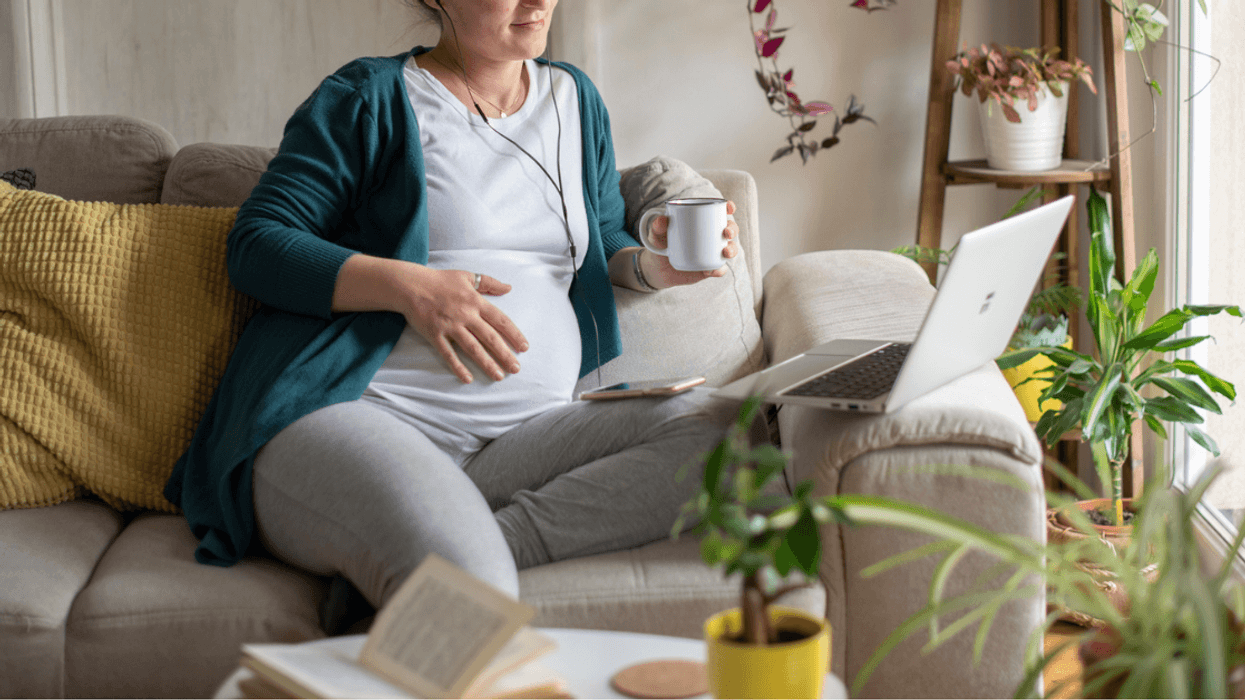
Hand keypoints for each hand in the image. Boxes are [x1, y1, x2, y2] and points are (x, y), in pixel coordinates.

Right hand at [396, 267, 528, 383]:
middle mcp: (466, 315)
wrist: (411, 285)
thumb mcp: (468, 276)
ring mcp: (450, 326)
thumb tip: (509, 288)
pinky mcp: (435, 334)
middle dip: (505, 354)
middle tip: (516, 368)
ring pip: (473, 348)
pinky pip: (448, 354)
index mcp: (475, 301)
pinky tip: (468, 378)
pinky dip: (458, 366)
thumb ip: (490, 283)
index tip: (524, 347)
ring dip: (487, 363)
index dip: (514, 335)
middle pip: (490, 337)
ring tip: (498, 376)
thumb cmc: (440, 280)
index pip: (500, 320)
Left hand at [642, 200, 740, 287]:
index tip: (729, 207)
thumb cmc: (660, 244)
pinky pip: (719, 269)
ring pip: (730, 249)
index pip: (719, 211)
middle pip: (729, 229)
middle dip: (733, 229)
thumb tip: (662, 220)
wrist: (657, 268)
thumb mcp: (657, 234)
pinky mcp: (709, 267)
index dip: (728, 207)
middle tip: (726, 232)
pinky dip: (719, 270)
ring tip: (725, 252)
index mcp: (702, 221)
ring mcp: (712, 252)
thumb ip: (657, 226)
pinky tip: (713, 270)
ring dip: (732, 249)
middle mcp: (711, 235)